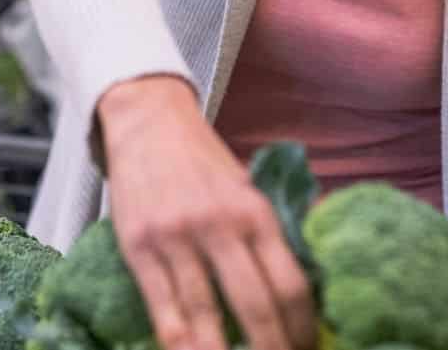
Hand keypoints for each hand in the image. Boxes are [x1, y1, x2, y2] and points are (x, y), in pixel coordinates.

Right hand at [96, 76, 315, 349]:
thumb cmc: (202, 161)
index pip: (290, 284)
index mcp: (255, 212)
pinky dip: (179, 342)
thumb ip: (269, 232)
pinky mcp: (139, 247)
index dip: (303, 328)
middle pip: (256, 306)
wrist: (147, 121)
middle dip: (272, 348)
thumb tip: (302, 285)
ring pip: (206, 315)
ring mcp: (177, 238)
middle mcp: (220, 225)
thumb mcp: (247, 188)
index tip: (307, 349)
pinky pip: (162, 308)